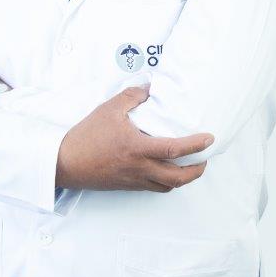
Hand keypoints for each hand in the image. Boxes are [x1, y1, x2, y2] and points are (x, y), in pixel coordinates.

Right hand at [55, 84, 213, 192]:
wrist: (66, 163)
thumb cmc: (86, 136)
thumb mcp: (109, 108)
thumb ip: (132, 96)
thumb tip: (150, 88)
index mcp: (137, 148)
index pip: (175, 149)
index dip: (196, 145)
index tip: (209, 139)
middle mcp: (139, 167)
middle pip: (178, 177)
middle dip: (196, 171)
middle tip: (205, 160)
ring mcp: (134, 179)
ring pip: (167, 186)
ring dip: (182, 178)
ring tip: (189, 167)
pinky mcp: (126, 185)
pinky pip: (153, 188)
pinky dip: (165, 182)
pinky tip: (164, 171)